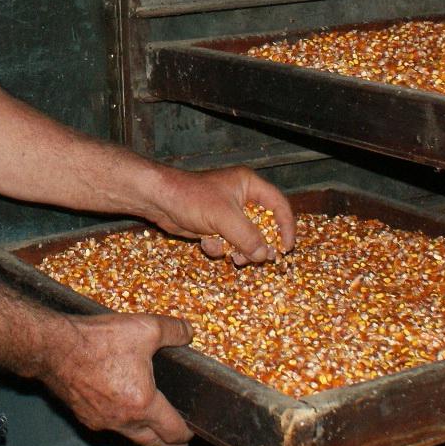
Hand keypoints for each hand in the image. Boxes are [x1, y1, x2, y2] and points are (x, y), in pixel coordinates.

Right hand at [42, 313, 193, 445]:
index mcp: (143, 404)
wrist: (53, 348)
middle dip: (169, 443)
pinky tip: (122, 410)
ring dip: (145, 435)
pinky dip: (122, 424)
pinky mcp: (84, 417)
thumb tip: (189, 332)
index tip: (192, 432)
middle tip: (178, 439)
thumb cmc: (98, 341)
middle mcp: (123, 421)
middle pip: (152, 443)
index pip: (173, 432)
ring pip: (130, 437)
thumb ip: (172, 331)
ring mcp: (101, 422)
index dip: (187, 435)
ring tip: (153, 427)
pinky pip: (110, 427)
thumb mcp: (143, 328)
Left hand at [144, 165, 296, 264]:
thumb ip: (247, 236)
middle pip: (263, 226)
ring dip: (240, 250)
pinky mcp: (214, 226)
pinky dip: (220, 247)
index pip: (279, 205)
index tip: (286, 248)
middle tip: (259, 259)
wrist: (158, 201)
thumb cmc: (192, 199)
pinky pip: (228, 242)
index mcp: (249, 186)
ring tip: (235, 258)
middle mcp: (242, 198)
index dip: (286, 227)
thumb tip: (265, 255)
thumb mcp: (224, 217)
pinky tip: (207, 244)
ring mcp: (227, 213)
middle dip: (260, 244)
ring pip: (246, 238)